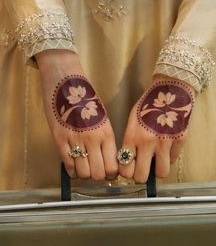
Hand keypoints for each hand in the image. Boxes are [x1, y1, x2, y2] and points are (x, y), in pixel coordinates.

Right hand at [36, 50, 117, 179]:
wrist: (66, 81)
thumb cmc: (86, 96)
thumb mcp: (102, 115)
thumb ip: (104, 137)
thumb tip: (106, 156)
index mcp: (106, 132)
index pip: (113, 166)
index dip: (112, 173)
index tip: (109, 171)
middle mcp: (92, 139)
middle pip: (99, 174)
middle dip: (99, 175)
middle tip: (96, 170)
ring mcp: (75, 140)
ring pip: (83, 174)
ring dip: (84, 173)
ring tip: (84, 166)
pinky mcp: (59, 139)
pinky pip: (67, 165)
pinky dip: (71, 170)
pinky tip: (73, 164)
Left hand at [119, 75, 194, 182]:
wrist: (170, 90)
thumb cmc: (148, 104)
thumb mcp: (132, 120)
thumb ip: (130, 141)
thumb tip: (132, 160)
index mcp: (133, 137)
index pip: (125, 168)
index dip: (127, 171)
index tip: (130, 168)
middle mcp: (148, 142)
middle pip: (141, 177)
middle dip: (141, 175)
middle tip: (143, 168)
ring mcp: (166, 142)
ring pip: (162, 173)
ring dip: (158, 169)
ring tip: (156, 160)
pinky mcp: (180, 141)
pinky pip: (173, 160)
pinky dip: (169, 157)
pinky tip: (166, 147)